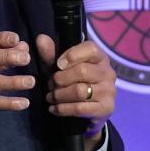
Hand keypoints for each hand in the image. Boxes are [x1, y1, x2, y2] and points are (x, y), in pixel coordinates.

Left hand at [36, 34, 115, 150]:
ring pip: (79, 91)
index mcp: (100, 57)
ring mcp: (109, 91)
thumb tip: (40, 39)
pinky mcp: (106, 108)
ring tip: (50, 97)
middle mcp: (108, 72)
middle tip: (50, 85)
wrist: (87, 112)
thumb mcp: (60, 68)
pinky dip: (62, 109)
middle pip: (82, 71)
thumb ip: (51, 54)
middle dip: (60, 79)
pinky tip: (54, 109)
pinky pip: (80, 108)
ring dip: (59, 95)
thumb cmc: (72, 83)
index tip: (58, 65)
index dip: (72, 55)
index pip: (91, 49)